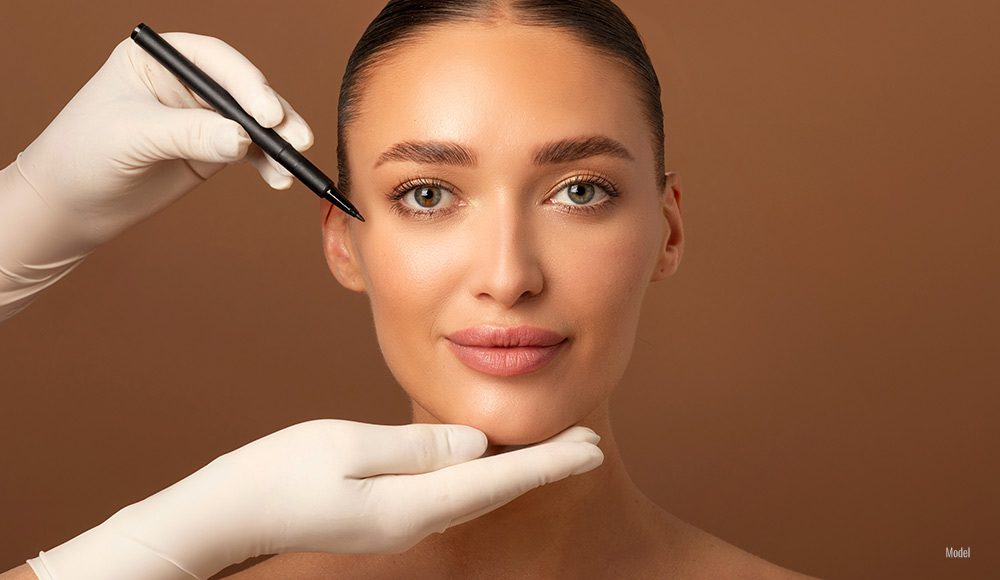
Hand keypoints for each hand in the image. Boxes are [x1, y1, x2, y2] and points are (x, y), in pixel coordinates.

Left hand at [16, 30, 312, 248]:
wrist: (69, 205)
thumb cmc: (83, 156)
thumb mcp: (132, 137)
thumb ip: (187, 134)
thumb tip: (241, 139)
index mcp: (158, 59)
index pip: (213, 60)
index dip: (245, 83)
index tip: (265, 113)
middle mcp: (184, 83)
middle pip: (242, 90)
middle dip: (271, 115)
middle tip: (294, 139)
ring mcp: (200, 118)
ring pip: (252, 123)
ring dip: (277, 143)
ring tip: (291, 165)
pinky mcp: (211, 151)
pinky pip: (250, 152)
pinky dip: (267, 165)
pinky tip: (278, 179)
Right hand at [26, 419, 603, 579]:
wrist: (222, 518)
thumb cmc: (272, 477)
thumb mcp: (345, 446)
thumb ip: (415, 447)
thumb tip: (477, 446)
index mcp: (410, 506)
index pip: (496, 481)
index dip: (548, 462)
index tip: (591, 446)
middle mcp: (413, 521)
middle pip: (494, 489)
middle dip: (545, 466)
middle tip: (590, 443)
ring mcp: (397, 522)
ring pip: (474, 491)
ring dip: (518, 468)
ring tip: (555, 447)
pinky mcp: (383, 514)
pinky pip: (448, 491)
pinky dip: (483, 473)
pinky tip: (491, 460)